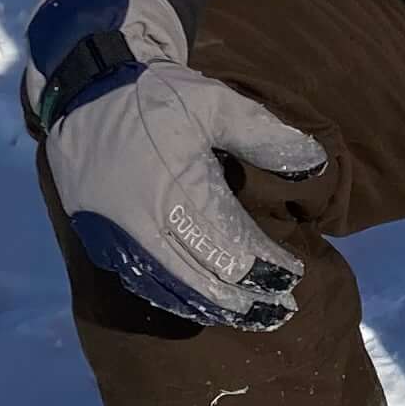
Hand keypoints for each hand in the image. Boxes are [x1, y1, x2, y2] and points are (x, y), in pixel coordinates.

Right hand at [24, 0, 328, 328]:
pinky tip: (200, 305)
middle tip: (281, 310)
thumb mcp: (217, 102)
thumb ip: (267, 135)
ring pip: (171, 289)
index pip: (231, 248)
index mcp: (178, 188)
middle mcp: (144, 220)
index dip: (265, 269)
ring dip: (213, 308)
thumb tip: (317, 165)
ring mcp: (117, 234)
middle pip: (203, 279)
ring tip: (249, 317)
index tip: (293, 277)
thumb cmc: (160, 95)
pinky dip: (174, 300)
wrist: (88, 89)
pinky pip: (140, 282)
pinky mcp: (99, 239)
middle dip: (246, 300)